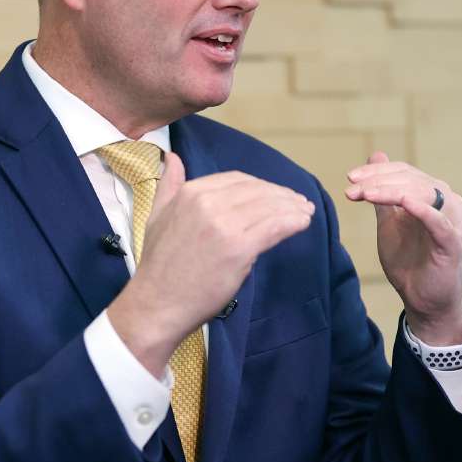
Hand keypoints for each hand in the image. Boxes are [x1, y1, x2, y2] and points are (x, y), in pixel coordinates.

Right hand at [108, 152, 315, 376]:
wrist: (158, 303)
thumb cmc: (159, 265)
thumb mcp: (156, 215)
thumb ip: (169, 185)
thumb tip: (173, 157)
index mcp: (191, 193)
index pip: (237, 179)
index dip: (261, 185)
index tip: (275, 193)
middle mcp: (208, 203)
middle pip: (257, 191)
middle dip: (281, 195)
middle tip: (299, 203)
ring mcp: (225, 225)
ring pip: (269, 207)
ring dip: (292, 207)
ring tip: (305, 212)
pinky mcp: (239, 248)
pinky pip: (275, 227)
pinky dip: (293, 222)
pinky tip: (302, 223)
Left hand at [345, 152, 461, 345]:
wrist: (422, 298)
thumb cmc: (408, 259)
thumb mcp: (389, 220)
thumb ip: (382, 191)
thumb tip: (376, 155)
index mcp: (431, 193)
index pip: (403, 172)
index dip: (376, 171)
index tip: (350, 178)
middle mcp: (446, 201)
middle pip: (411, 179)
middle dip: (378, 181)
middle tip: (351, 188)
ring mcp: (452, 221)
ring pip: (423, 193)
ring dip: (391, 191)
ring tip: (366, 194)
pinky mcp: (452, 242)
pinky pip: (439, 222)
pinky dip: (423, 210)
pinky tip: (404, 202)